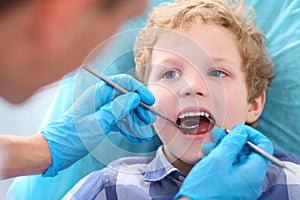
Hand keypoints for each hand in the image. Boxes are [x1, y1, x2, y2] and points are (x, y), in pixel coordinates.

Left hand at [41, 74, 155, 175]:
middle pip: (127, 98)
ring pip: (125, 111)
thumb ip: (117, 108)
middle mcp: (101, 99)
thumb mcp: (98, 122)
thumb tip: (134, 97)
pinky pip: (119, 121)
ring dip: (136, 121)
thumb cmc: (72, 136)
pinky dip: (128, 128)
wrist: (55, 151)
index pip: (123, 83)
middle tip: (148, 122)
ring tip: (144, 134)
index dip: (139, 90)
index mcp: (98, 93)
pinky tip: (135, 137)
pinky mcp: (102, 121)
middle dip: (139, 109)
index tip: (149, 101)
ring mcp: (102, 110)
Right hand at [175, 124, 273, 199]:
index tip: (237, 129)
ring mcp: (241, 185)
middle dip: (233, 141)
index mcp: (253, 174)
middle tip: (219, 134)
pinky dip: (221, 159)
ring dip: (224, 148)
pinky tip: (209, 155)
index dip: (251, 134)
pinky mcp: (231, 187)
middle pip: (249, 152)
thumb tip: (241, 132)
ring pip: (237, 159)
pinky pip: (230, 168)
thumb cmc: (204, 188)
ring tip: (210, 144)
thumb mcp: (219, 159)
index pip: (263, 146)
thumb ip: (233, 142)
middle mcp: (251, 180)